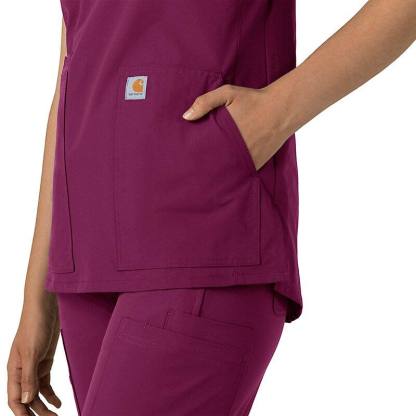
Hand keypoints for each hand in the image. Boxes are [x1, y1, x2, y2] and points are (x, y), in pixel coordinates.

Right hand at [7, 295, 60, 415]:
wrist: (45, 308)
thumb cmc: (34, 326)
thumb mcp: (32, 351)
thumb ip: (29, 376)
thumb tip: (27, 400)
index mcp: (14, 370)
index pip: (15, 399)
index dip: (22, 414)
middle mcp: (22, 371)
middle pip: (27, 399)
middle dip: (36, 413)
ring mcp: (34, 366)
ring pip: (36, 393)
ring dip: (44, 406)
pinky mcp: (45, 361)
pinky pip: (45, 383)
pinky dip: (51, 394)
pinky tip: (58, 403)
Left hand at [182, 83, 292, 169]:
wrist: (282, 108)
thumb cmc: (253, 99)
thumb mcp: (227, 93)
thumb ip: (205, 102)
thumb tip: (185, 117)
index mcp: (224, 134)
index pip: (202, 150)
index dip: (193, 155)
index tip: (184, 158)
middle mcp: (234, 149)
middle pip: (212, 164)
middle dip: (201, 167)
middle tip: (189, 172)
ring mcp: (246, 159)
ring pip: (225, 171)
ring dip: (216, 173)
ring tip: (203, 179)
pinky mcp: (255, 163)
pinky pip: (240, 173)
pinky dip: (232, 175)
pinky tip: (223, 178)